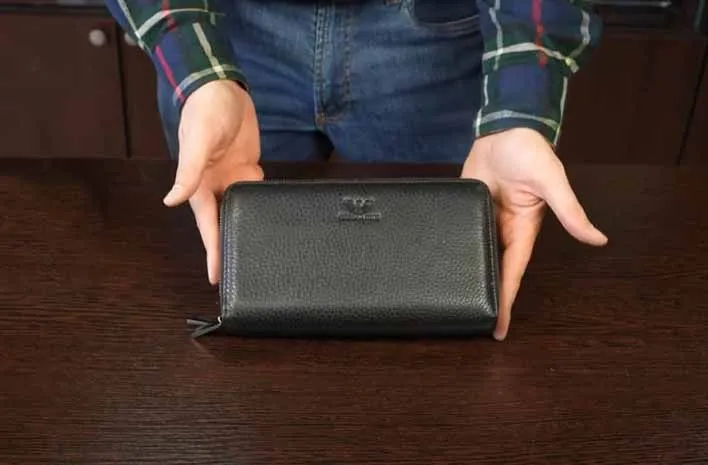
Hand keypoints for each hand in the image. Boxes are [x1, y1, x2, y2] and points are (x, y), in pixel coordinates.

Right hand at [162, 80, 262, 284]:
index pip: (207, 226)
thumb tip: (171, 201)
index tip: (215, 278)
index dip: (212, 252)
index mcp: (200, 185)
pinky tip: (270, 216)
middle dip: (230, 246)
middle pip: (224, 223)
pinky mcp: (247, 166)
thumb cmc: (205, 111)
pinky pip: (255, 190)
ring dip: (245, 227)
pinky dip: (261, 203)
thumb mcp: (198, 142)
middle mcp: (215, 186)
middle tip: (242, 272)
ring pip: (240, 210)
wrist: (223, 87)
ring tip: (256, 251)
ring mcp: (232, 177)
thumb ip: (187, 173)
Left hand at [461, 128, 607, 340]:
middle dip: (483, 294)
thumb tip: (598, 240)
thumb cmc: (533, 153)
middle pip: (491, 269)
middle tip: (468, 321)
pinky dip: (450, 245)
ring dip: (465, 271)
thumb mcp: (552, 183)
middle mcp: (502, 230)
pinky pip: (458, 230)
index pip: (512, 273)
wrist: (505, 128)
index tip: (498, 328)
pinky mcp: (467, 206)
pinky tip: (437, 259)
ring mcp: (483, 219)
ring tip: (450, 297)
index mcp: (523, 231)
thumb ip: (570, 211)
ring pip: (472, 253)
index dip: (505, 300)